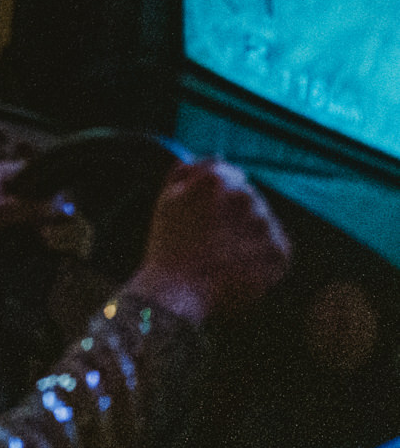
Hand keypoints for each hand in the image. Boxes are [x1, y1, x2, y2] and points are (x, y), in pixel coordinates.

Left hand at [0, 158, 72, 266]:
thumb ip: (25, 208)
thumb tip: (61, 208)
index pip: (35, 171)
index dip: (52, 184)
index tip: (66, 202)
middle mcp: (7, 189)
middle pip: (41, 194)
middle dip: (52, 209)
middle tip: (65, 223)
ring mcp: (10, 210)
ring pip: (40, 214)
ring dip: (47, 226)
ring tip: (55, 236)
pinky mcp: (11, 230)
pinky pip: (33, 231)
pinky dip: (40, 238)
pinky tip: (47, 245)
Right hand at [125, 160, 291, 325]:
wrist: (178, 291)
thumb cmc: (168, 246)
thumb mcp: (167, 198)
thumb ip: (190, 171)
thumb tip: (216, 157)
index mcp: (216, 179)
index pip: (232, 175)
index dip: (219, 197)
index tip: (208, 217)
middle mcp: (245, 196)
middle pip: (249, 199)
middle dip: (235, 216)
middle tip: (212, 241)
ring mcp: (265, 224)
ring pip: (262, 224)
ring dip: (249, 236)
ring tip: (223, 257)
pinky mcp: (279, 251)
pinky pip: (274, 249)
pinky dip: (261, 258)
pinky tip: (238, 268)